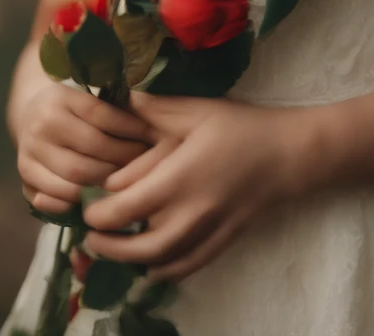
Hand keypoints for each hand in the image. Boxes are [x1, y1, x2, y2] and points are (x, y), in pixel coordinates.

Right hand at [17, 82, 152, 215]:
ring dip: (107, 182)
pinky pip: (56, 196)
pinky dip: (81, 200)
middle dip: (124, 158)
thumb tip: (152, 124)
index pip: (102, 115)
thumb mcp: (86, 96)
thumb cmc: (71, 106)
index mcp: (60, 97)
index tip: (152, 135)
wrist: (29, 115)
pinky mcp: (25, 176)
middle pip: (92, 148)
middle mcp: (42, 124)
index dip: (131, 128)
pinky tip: (101, 197)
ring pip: (76, 176)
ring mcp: (30, 152)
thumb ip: (111, 107)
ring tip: (128, 182)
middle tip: (146, 164)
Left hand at [81, 91, 302, 280]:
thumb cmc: (240, 127)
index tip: (87, 203)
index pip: (125, 209)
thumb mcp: (196, 110)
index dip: (98, 212)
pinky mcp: (222, 242)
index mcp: (180, 178)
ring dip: (129, 261)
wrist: (287, 154)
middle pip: (138, 247)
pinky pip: (186, 268)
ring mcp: (208, 232)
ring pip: (159, 263)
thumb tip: (118, 101)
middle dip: (107, 245)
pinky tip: (149, 266)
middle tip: (89, 234)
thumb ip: (154, 110)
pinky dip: (162, 272)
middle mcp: (192, 213)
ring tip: (111, 249)